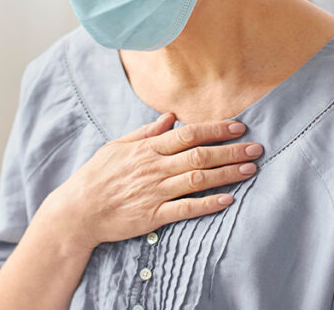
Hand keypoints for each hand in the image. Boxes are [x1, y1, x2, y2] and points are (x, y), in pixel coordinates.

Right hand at [43, 113, 262, 249]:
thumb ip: (146, 132)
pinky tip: (228, 200)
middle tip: (257, 148)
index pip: (188, 134)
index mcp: (147, 149)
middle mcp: (154, 168)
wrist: (77, 211)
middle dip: (231, 150)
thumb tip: (170, 117)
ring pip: (197, 180)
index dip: (216, 130)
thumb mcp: (118, 147)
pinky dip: (208, 204)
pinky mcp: (152, 216)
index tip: (239, 127)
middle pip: (199, 155)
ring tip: (250, 170)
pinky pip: (185, 209)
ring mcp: (154, 193)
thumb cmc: (96, 176)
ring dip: (226, 174)